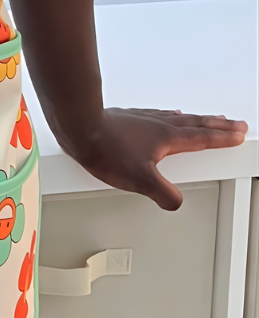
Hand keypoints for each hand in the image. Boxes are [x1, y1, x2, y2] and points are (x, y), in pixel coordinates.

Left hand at [64, 107, 247, 210]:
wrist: (78, 125)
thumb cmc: (105, 149)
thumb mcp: (140, 179)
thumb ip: (162, 193)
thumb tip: (175, 203)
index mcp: (168, 138)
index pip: (202, 138)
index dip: (223, 137)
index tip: (238, 134)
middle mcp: (158, 124)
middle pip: (196, 123)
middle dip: (218, 125)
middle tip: (234, 123)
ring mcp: (143, 118)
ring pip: (179, 118)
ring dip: (198, 119)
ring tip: (209, 119)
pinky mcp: (128, 117)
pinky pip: (159, 115)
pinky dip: (171, 116)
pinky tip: (167, 117)